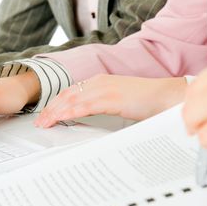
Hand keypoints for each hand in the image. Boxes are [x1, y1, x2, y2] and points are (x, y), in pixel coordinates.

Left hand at [35, 74, 186, 127]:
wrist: (167, 96)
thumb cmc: (147, 101)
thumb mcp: (119, 102)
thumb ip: (103, 106)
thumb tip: (91, 118)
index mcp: (100, 81)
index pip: (71, 91)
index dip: (56, 103)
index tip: (46, 114)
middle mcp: (99, 82)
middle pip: (67, 95)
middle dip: (50, 108)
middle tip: (39, 122)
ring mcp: (104, 89)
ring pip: (71, 100)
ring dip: (55, 112)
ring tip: (44, 124)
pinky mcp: (110, 98)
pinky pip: (84, 106)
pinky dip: (69, 113)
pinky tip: (60, 120)